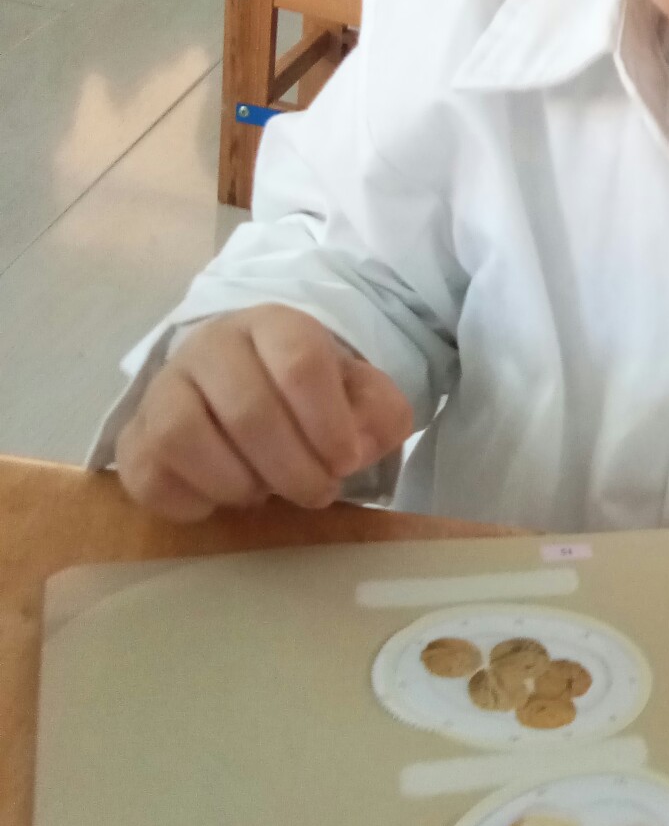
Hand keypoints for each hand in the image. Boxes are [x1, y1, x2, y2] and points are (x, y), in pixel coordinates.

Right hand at [116, 305, 415, 521]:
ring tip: (264, 491)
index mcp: (272, 325)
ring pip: (183, 436)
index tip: (347, 461)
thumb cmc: (309, 398)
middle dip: (293, 469)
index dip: (329, 423)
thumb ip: (377, 413)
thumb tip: (354, 447)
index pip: (300, 361)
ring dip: (237, 482)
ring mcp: (163, 388)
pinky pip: (147, 474)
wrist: (248, 393)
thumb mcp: (361, 396)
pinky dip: (190, 501)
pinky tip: (221, 499)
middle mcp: (209, 346)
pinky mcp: (133, 436)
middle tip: (316, 491)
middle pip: (247, 409)